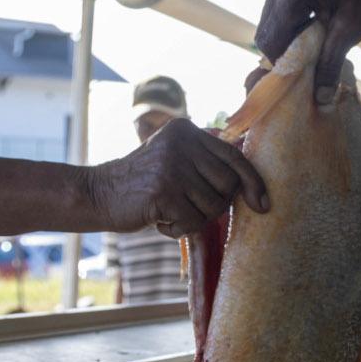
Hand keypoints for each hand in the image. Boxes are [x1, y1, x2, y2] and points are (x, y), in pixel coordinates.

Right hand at [100, 117, 268, 237]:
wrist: (97, 194)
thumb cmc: (143, 184)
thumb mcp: (174, 159)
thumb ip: (206, 162)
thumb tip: (253, 184)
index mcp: (187, 130)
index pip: (234, 156)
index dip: (253, 182)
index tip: (263, 204)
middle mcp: (181, 143)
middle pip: (228, 185)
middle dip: (216, 205)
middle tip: (189, 207)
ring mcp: (172, 166)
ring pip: (214, 206)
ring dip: (195, 219)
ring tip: (171, 212)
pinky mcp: (164, 191)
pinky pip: (194, 222)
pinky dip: (179, 230)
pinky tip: (160, 222)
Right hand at [255, 0, 360, 102]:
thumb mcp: (349, 32)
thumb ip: (330, 64)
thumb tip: (319, 99)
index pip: (271, 41)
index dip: (284, 64)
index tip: (302, 77)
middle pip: (265, 34)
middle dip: (284, 54)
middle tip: (309, 64)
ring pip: (268, 26)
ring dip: (286, 42)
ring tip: (312, 46)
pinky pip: (275, 15)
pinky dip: (288, 29)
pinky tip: (310, 31)